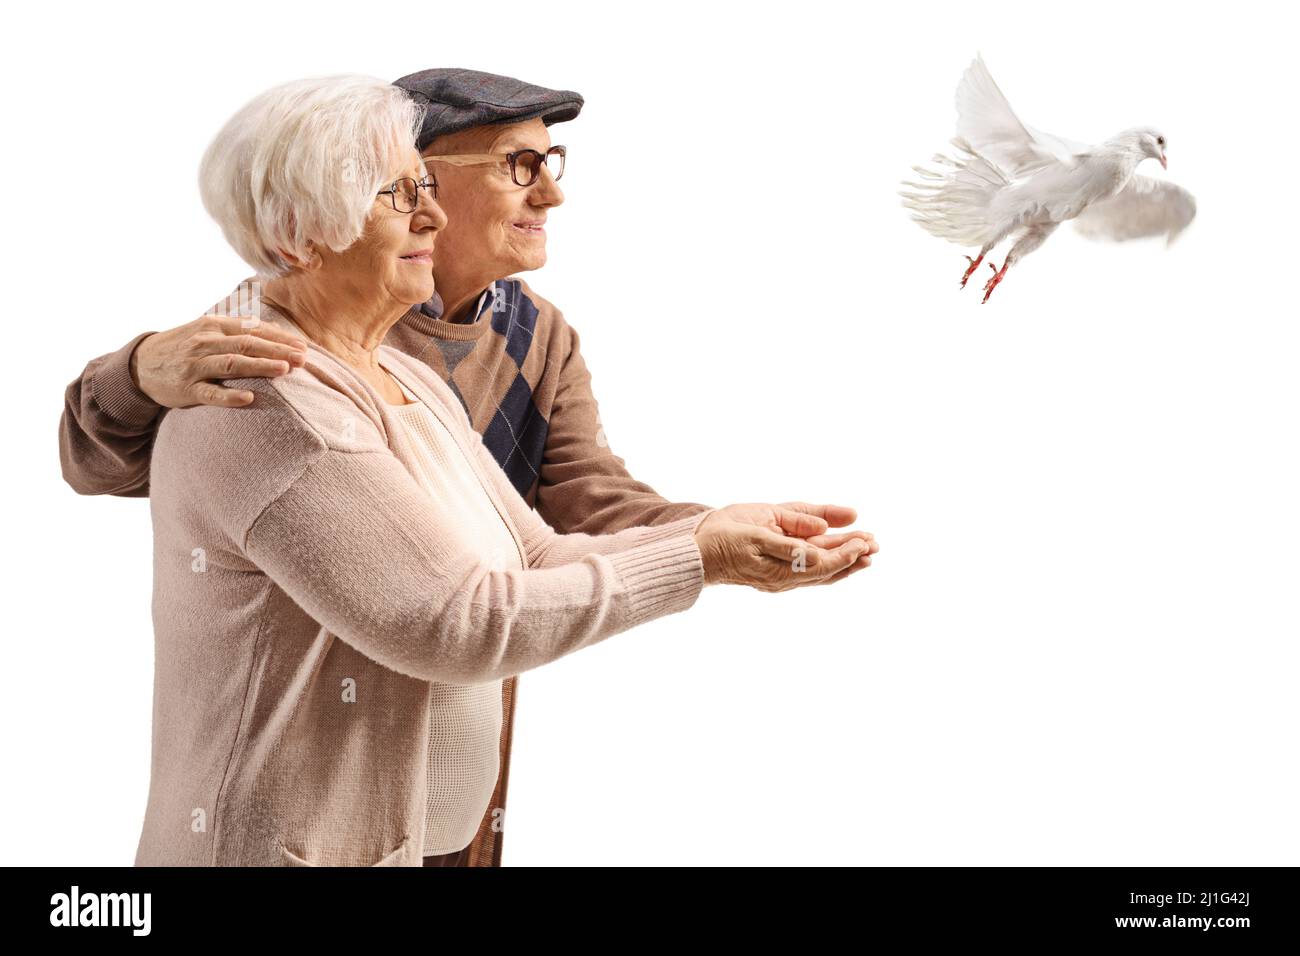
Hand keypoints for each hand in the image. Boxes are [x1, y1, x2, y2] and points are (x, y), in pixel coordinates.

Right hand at [130, 314, 308, 408]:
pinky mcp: (187, 389)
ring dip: (259, 366)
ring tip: (284, 370)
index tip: (303, 345)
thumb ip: (236, 331)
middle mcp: (205, 343)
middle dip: (277, 350)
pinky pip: (210, 393)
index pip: (252, 330)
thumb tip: (274, 332)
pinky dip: (229, 396)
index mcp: (213, 326)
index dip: (279, 337)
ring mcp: (195, 366)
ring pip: (231, 364)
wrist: (139, 365)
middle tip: (303, 358)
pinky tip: (249, 399)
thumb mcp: (206, 331)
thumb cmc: (182, 348)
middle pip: (247, 344)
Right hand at [693, 503, 878, 591]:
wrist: (695, 554)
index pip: (823, 564)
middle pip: (827, 569)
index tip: (864, 542)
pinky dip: (827, 562)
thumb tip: (818, 548)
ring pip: (820, 571)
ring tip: (866, 549)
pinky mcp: (774, 572)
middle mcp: (784, 578)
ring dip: (843, 560)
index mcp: (781, 570)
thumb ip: (788, 542)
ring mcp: (780, 577)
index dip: (846, 553)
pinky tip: (837, 555)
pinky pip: (808, 570)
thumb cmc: (722, 539)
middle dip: (851, 556)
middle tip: (876, 544)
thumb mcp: (754, 534)